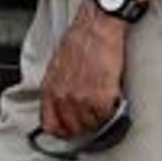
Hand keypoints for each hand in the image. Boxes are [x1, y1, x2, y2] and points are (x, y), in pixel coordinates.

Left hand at [39, 7, 128, 139]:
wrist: (97, 28)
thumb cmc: (80, 41)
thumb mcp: (57, 67)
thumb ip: (58, 89)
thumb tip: (64, 105)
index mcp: (49, 90)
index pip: (50, 125)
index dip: (62, 131)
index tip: (71, 130)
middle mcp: (63, 98)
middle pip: (73, 129)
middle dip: (85, 125)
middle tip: (94, 115)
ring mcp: (81, 99)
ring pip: (92, 125)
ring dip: (100, 117)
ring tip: (104, 102)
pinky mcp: (101, 97)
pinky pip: (107, 116)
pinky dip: (112, 109)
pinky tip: (112, 96)